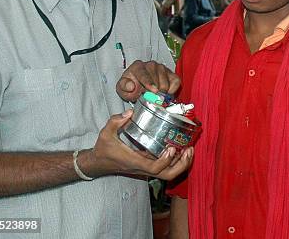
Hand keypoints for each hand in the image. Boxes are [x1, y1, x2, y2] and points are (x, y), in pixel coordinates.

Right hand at [79, 111, 193, 180]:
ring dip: (181, 163)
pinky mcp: (148, 165)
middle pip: (168, 175)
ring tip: (189, 148)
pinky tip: (180, 147)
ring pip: (169, 173)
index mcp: (135, 162)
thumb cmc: (103, 150)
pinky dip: (175, 160)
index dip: (165, 161)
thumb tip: (130, 112)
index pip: (154, 168)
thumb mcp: (105, 133)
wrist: (99, 163)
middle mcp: (143, 168)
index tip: (171, 148)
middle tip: (189, 149)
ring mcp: (147, 168)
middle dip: (182, 165)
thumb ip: (115, 121)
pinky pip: (165, 167)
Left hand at [116, 60, 179, 101]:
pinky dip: (172, 90)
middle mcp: (151, 65)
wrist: (139, 86)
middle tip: (153, 99)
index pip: (144, 73)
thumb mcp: (122, 89)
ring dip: (163, 91)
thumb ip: (124, 87)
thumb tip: (131, 86)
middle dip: (156, 90)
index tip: (154, 90)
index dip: (149, 82)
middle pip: (157, 77)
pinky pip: (175, 81)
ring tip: (157, 97)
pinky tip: (166, 94)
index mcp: (137, 66)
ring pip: (166, 80)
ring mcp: (162, 68)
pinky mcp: (171, 74)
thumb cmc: (131, 87)